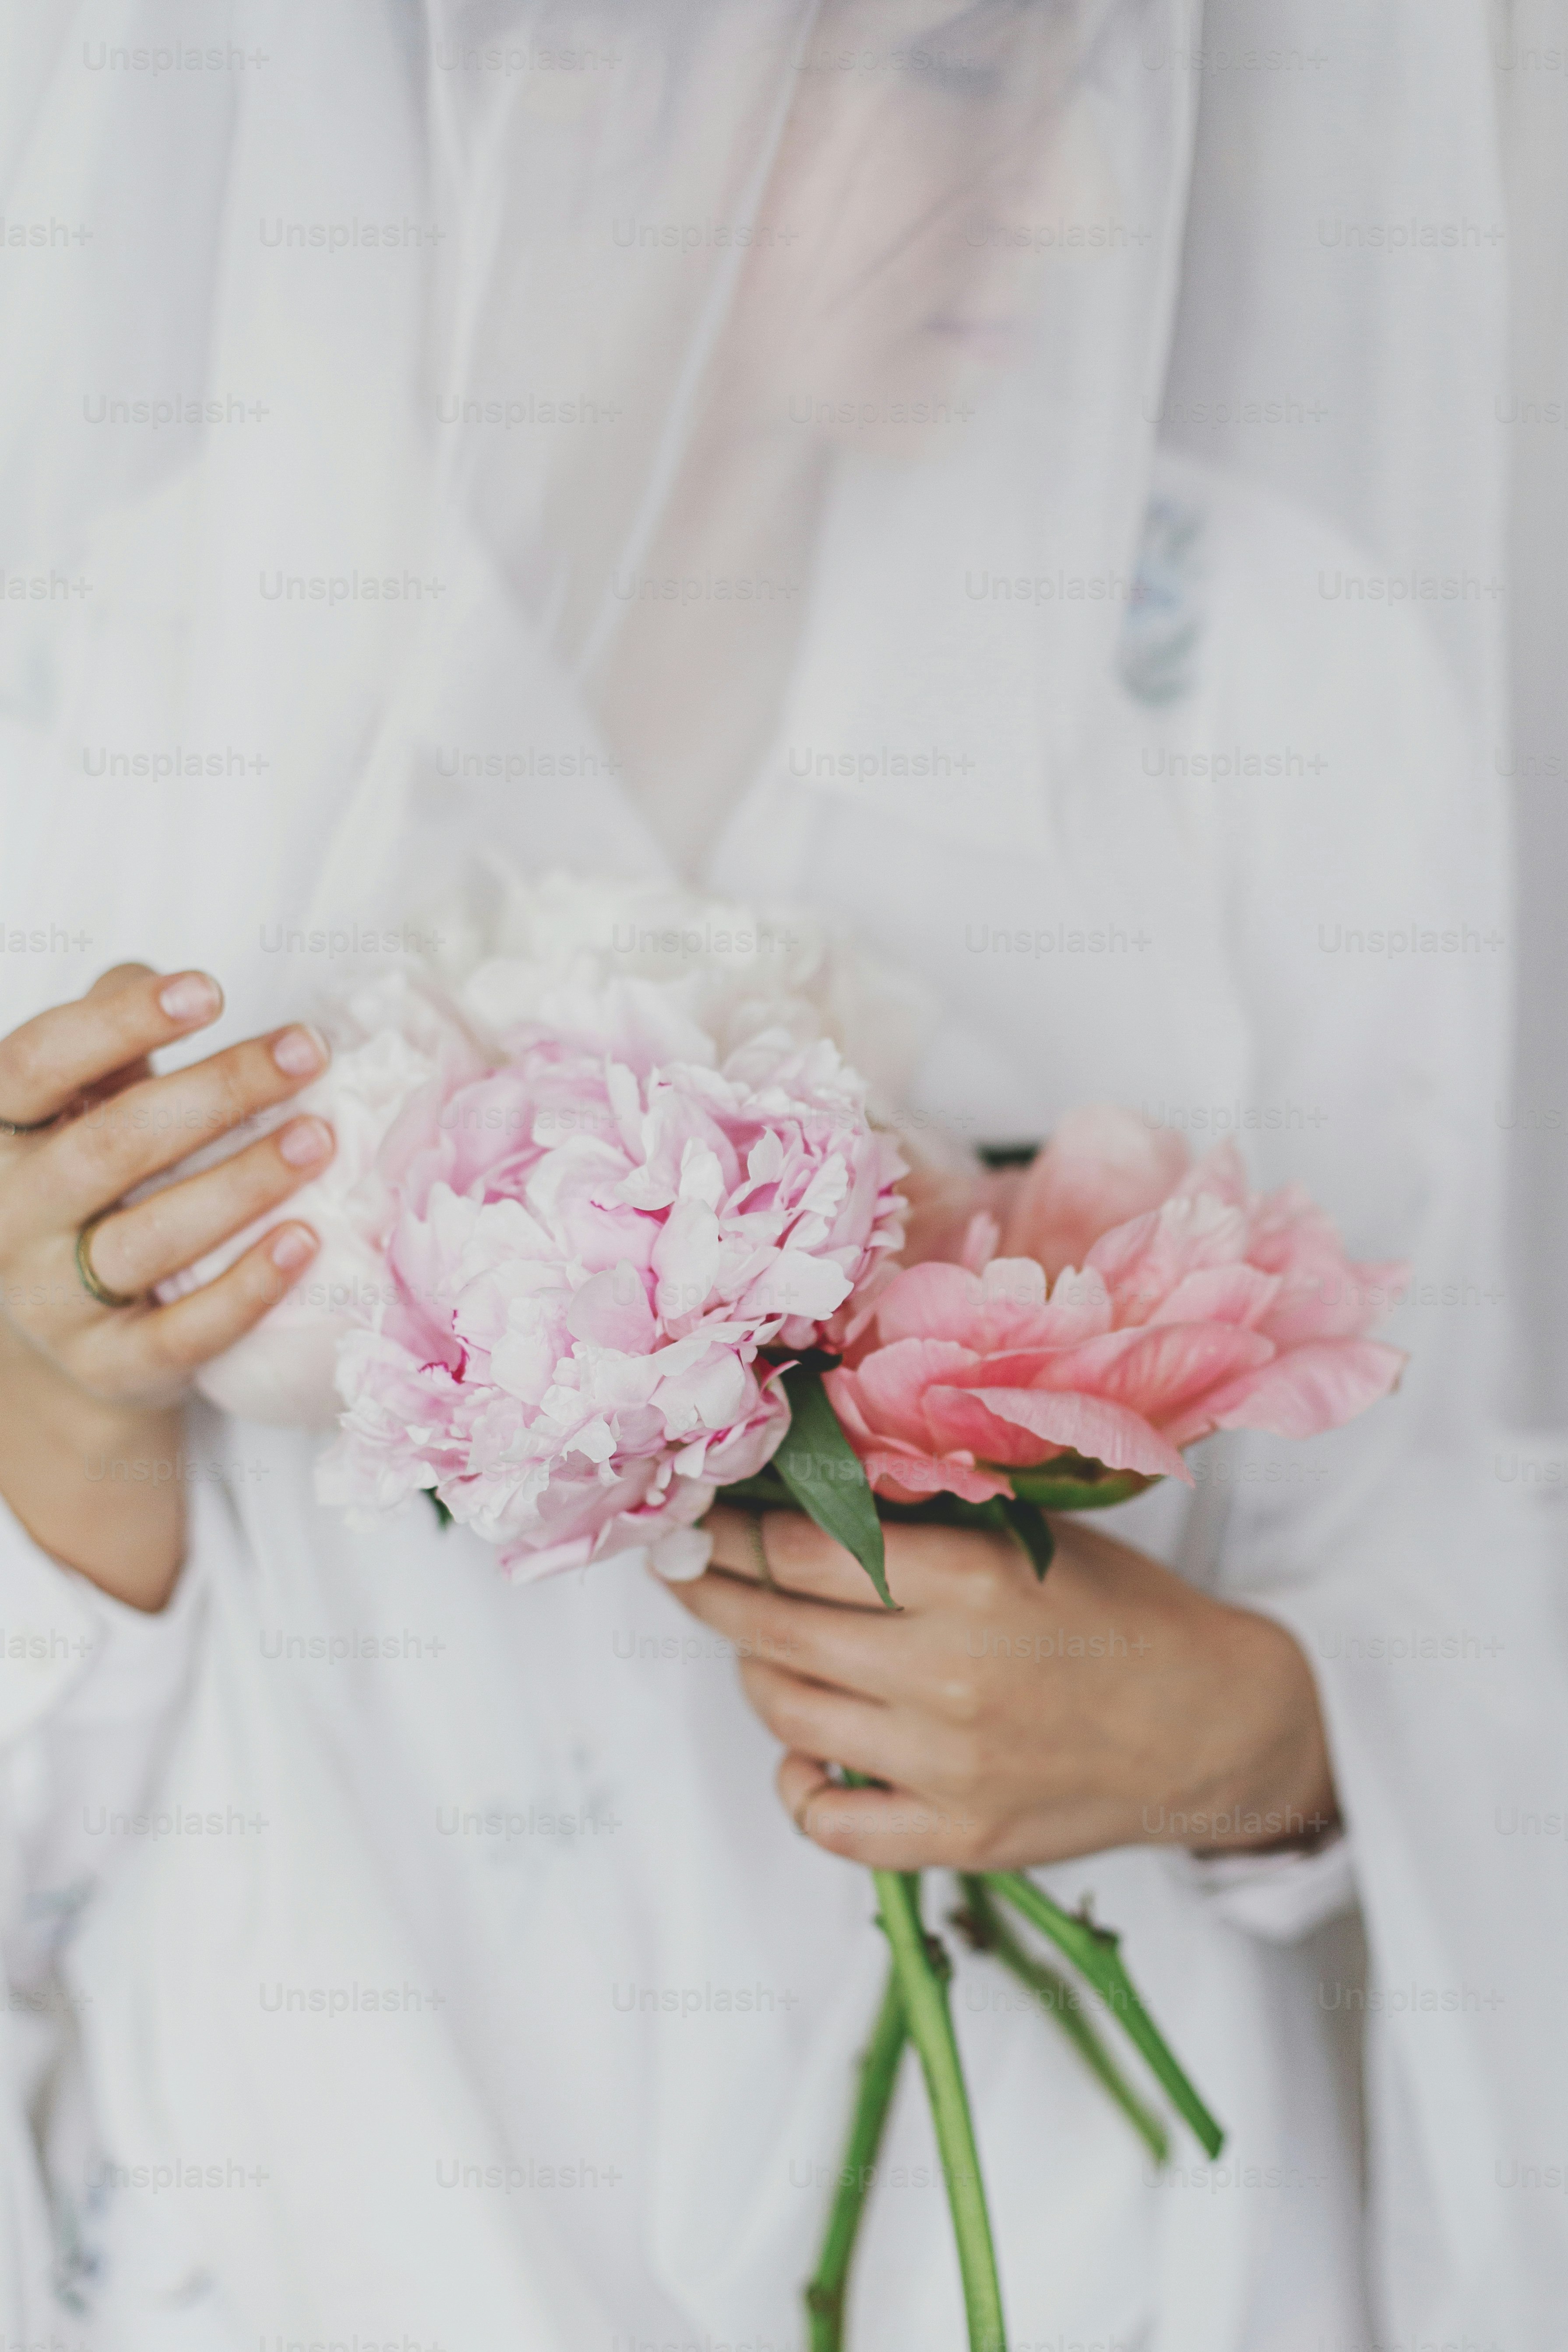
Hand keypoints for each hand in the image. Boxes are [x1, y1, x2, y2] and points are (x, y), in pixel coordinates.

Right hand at [0, 963, 334, 1606]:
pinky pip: (183, 1331)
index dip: (119, 1023)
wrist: (75, 1330)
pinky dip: (249, 1287)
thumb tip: (158, 978)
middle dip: (216, 1093)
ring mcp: (53, 1299)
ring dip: (243, 1182)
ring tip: (320, 1137)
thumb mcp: (84, 1104)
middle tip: (305, 1052)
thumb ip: (111, 1038)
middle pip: (111, 1145)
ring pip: (149, 1237)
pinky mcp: (110, 1364)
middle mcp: (11, 1215)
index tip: (209, 990)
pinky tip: (307, 1239)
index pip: (37, 1065)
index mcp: (1, 1135)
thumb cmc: (97, 1182)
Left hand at [669, 1504, 1337, 1870]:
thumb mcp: (1031, 1538)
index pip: (801, 1551)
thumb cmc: (1121, 1613)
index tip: (699, 1511)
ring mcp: (949, 1768)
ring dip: (758, 1673)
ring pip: (788, 1716)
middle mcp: (950, 1676)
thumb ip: (927, 1523)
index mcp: (973, 1584)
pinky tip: (809, 1753)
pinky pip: (828, 1822)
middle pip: (774, 1629)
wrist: (1216, 1726)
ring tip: (764, 1644)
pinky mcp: (958, 1839)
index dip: (732, 1529)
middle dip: (709, 1590)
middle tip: (680, 1566)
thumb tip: (808, 1491)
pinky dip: (800, 1786)